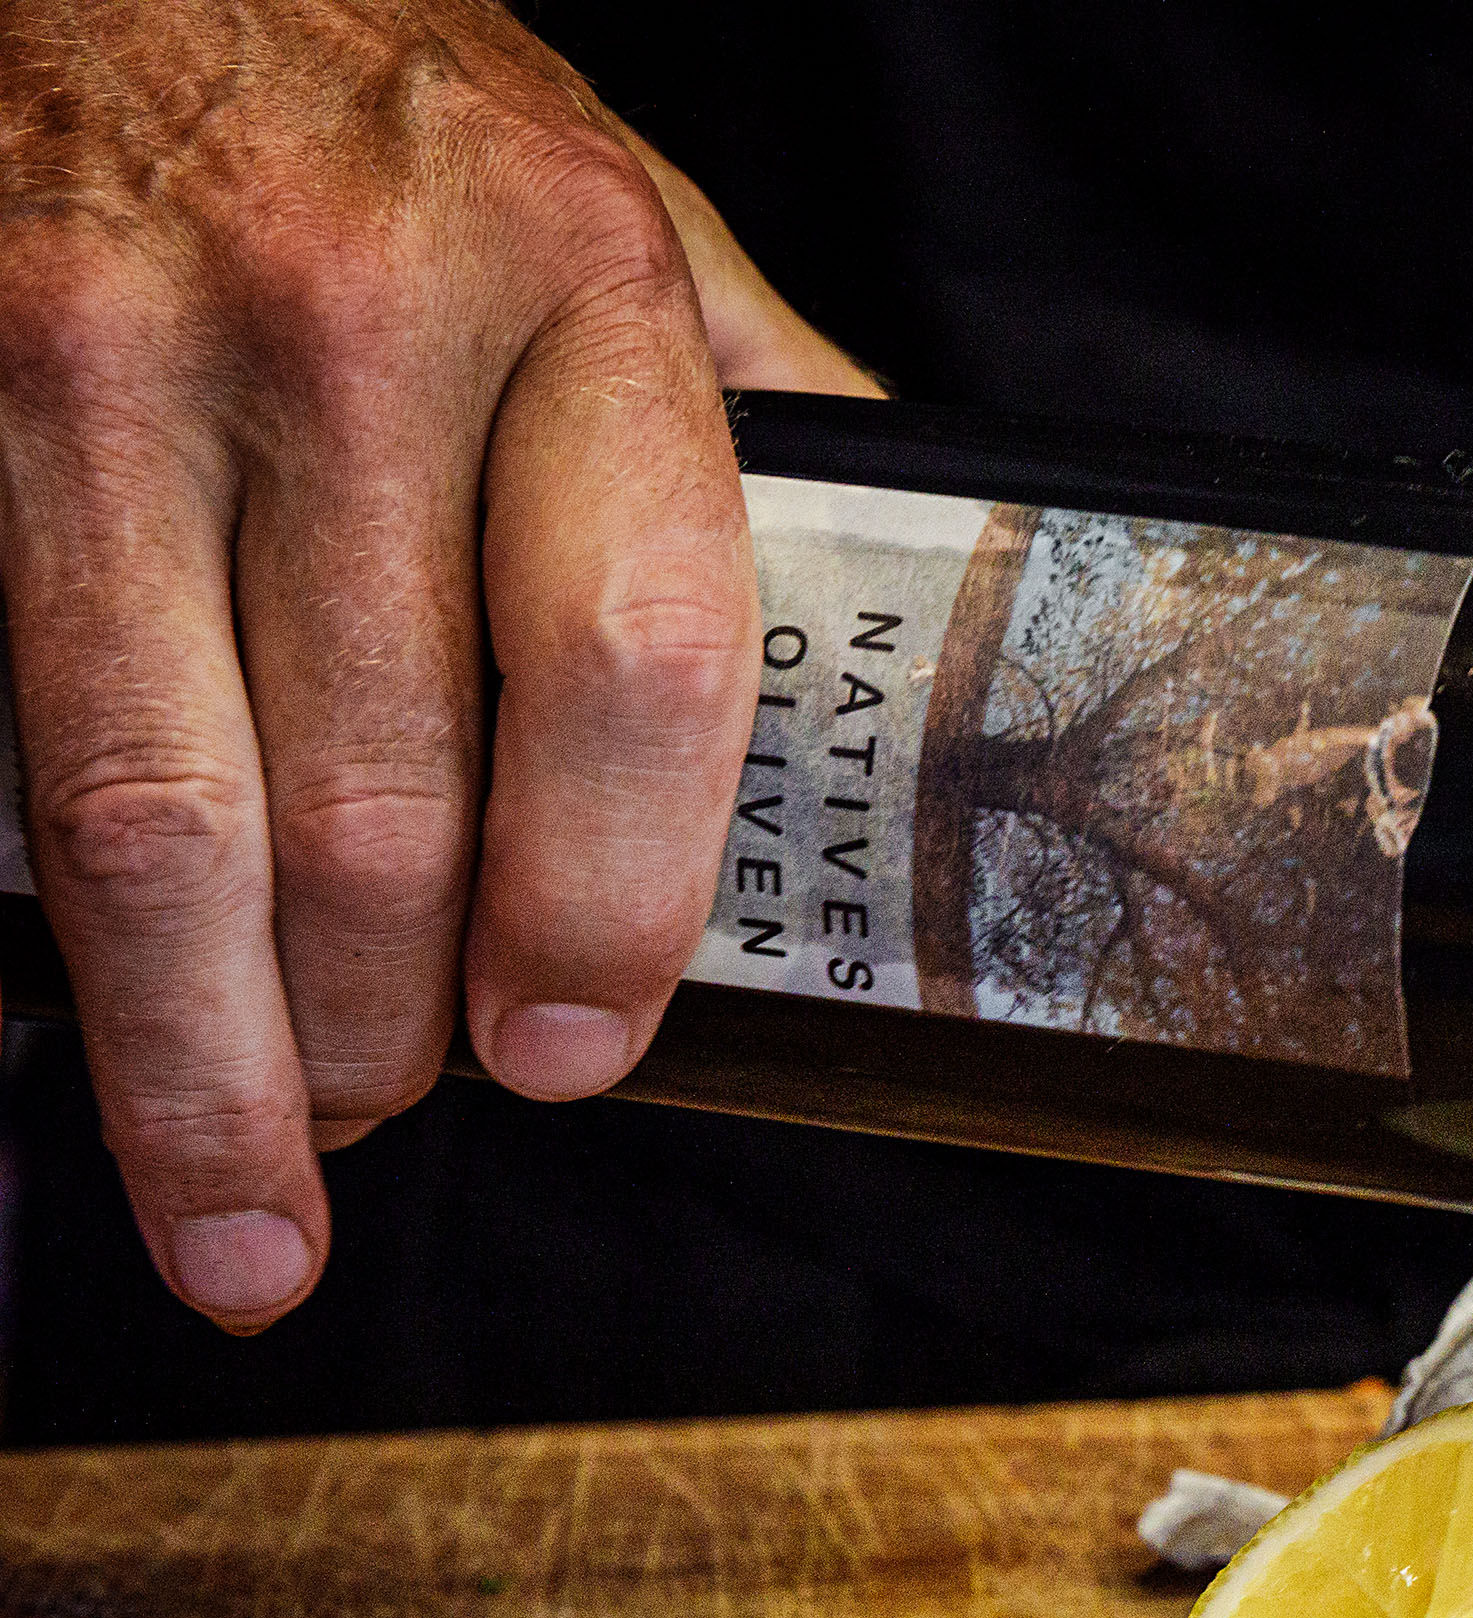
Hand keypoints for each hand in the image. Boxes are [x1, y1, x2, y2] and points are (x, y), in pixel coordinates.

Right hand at [0, 2, 875, 1329]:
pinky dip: (67, 935)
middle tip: (410, 1117)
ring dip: (209, 1061)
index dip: (601, 904)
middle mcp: (347, 324)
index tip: (573, 1049)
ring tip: (253, 1198)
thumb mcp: (635, 226)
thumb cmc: (402, 115)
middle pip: (380, 797)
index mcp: (583, 292)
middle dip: (393, 1033)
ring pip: (161, 814)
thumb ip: (761, 440)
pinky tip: (118, 1033)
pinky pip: (13, 738)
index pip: (629, 665)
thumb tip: (932, 654)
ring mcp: (113, 359)